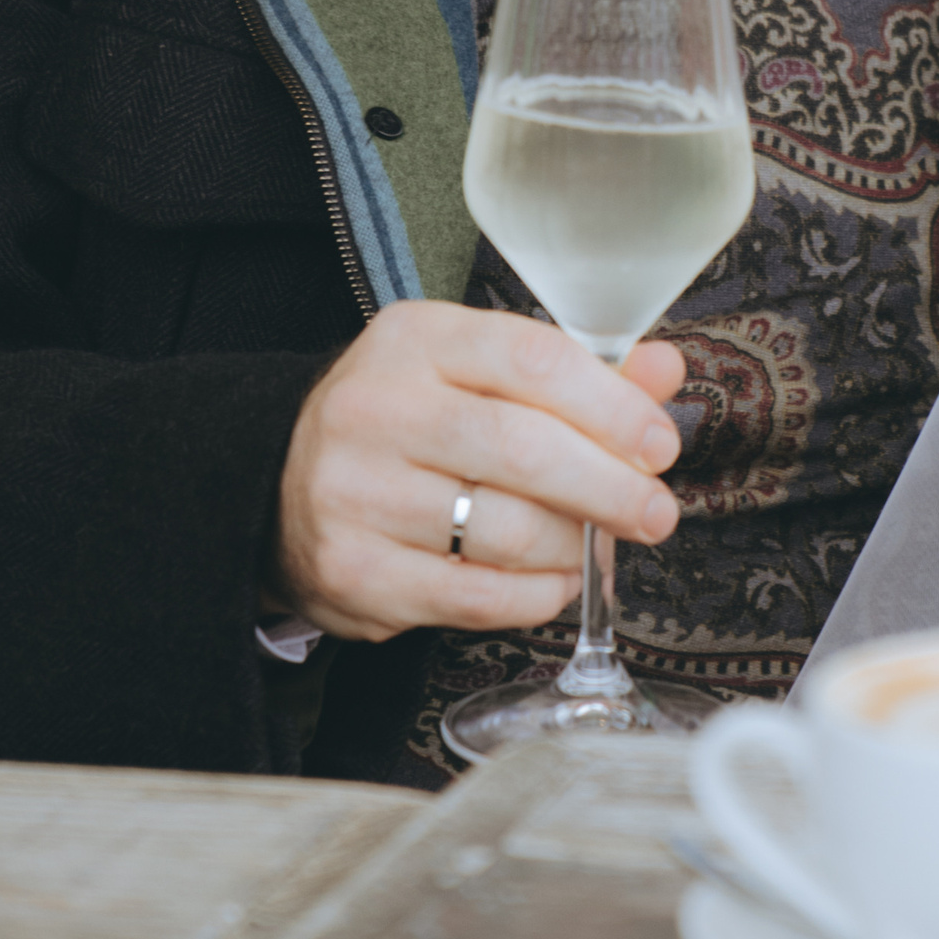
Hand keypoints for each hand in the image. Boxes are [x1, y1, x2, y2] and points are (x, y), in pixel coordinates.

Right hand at [271, 301, 687, 643]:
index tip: (659, 444)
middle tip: (656, 512)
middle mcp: (377, 410)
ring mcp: (356, 495)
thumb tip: (663, 373)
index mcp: (417, 340)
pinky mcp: (352, 574)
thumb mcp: (474, 367)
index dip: (613, 407)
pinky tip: (556, 581)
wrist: (274, 479)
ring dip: (573, 546)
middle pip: (525, 451)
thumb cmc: (403, 417)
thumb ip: (573, 371)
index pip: (535, 361)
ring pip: (504, 531)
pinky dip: (533, 596)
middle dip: (610, 489)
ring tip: (597, 545)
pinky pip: (472, 598)